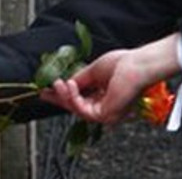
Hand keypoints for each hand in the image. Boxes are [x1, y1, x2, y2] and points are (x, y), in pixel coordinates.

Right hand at [41, 34, 181, 122]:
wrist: (137, 66)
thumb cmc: (124, 64)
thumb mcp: (94, 70)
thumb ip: (80, 79)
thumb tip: (65, 84)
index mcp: (105, 95)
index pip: (80, 98)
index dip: (63, 94)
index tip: (48, 90)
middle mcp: (105, 106)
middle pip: (75, 106)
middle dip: (59, 99)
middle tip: (44, 92)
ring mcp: (105, 113)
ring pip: (76, 108)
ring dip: (64, 95)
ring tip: (58, 83)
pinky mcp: (104, 115)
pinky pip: (81, 109)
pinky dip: (73, 97)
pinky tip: (70, 85)